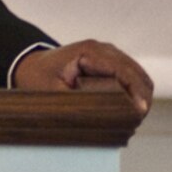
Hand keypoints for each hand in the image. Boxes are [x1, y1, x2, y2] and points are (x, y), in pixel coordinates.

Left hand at [14, 40, 152, 113]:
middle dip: (141, 97)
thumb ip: (79, 104)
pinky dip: (135, 93)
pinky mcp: (111, 63)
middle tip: (137, 121)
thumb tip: (105, 117)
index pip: (123, 71)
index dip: (135, 92)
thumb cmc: (38, 79)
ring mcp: (110, 54)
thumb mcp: (54, 95)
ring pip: (138, 76)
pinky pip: (131, 78)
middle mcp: (104, 49)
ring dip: (140, 96)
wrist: (30, 65)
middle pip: (136, 73)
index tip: (141, 111)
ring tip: (134, 119)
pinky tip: (130, 111)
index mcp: (90, 52)